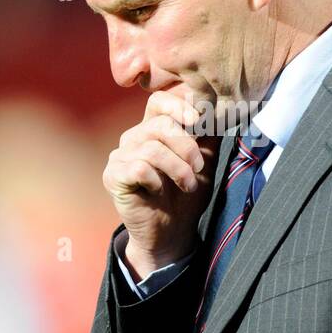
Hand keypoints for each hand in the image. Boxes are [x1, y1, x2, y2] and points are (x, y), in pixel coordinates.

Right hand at [103, 91, 220, 277]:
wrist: (172, 231)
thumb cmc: (186, 194)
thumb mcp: (204, 160)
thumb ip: (208, 132)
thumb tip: (217, 107)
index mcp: (152, 129)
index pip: (159, 101)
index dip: (179, 106)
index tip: (199, 122)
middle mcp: (133, 138)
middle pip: (161, 124)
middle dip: (187, 147)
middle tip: (198, 167)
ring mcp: (120, 157)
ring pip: (153, 148)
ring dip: (179, 169)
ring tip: (187, 184)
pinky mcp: (113, 177)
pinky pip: (138, 168)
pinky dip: (157, 180)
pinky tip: (159, 190)